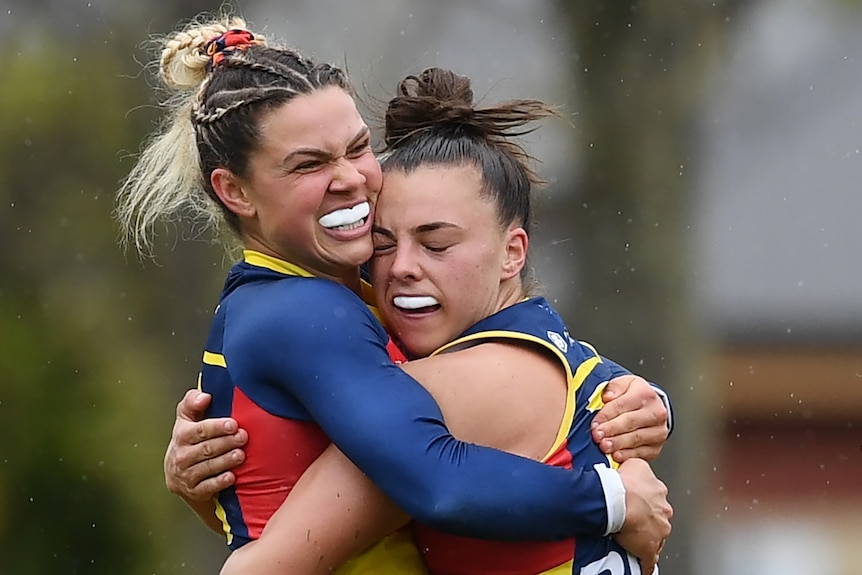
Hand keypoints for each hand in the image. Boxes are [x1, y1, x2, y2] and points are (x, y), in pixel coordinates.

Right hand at [164, 389, 247, 501]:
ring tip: (241, 455)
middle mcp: (181, 456)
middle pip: (206, 449)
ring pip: (208, 467)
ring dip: (225, 461)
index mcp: (181, 435)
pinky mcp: (194, 491)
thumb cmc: (190, 439)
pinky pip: (208, 487)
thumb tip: (204, 396)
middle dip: (226, 442)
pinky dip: (220, 482)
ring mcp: (186, 475)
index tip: (233, 424)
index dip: (216, 427)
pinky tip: (232, 476)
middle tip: (243, 437)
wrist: (179, 473)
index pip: (199, 430)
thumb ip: (193, 402)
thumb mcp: (187, 418)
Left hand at [591, 375, 668, 461]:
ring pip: (635, 438)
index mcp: (645, 394)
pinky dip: (627, 455)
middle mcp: (655, 413)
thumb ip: (614, 387)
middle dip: (611, 430)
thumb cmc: (633, 395)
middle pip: (629, 422)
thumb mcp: (623, 383)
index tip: (594, 423)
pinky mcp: (655, 447)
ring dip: (617, 444)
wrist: (650, 407)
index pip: (622, 405)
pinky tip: (616, 455)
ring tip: (604, 446)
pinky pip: (641, 453)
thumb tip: (607, 396)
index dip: (606, 415)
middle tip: (597, 436)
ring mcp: (657, 431)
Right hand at [614, 459, 671, 573]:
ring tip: (633, 538)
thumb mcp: (636, 464)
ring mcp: (659, 530)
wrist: (617, 498)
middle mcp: (663, 511)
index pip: (656, 498)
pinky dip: (645, 562)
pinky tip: (641, 564)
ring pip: (655, 536)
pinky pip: (648, 559)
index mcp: (659, 492)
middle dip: (648, 519)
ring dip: (646, 537)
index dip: (645, 500)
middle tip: (633, 519)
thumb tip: (637, 467)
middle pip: (658, 517)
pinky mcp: (649, 548)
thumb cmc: (623, 482)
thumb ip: (640, 468)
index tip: (636, 502)